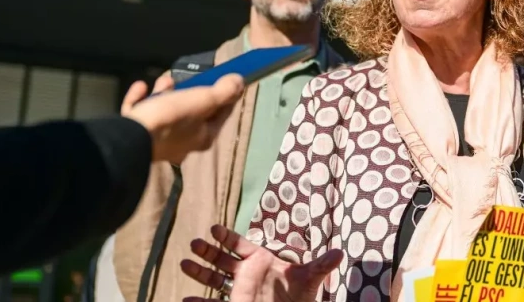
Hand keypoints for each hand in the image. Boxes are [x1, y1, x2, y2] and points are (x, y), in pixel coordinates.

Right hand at [122, 74, 243, 163]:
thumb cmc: (171, 119)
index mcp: (203, 137)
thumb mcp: (202, 101)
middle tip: (187, 79)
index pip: (222, 113)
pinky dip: (141, 99)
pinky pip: (142, 113)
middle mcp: (183, 143)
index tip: (226, 77)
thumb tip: (240, 82)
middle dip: (189, 91)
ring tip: (163, 82)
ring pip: (165, 111)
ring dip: (164, 92)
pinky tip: (140, 88)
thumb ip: (223, 92)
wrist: (129, 139)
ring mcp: (159, 141)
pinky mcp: (136, 136)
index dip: (226, 94)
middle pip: (191, 112)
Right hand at [180, 225, 342, 301]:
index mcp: (261, 261)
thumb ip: (321, 266)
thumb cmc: (301, 296)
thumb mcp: (310, 279)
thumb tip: (341, 253)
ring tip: (183, 263)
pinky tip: (186, 299)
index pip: (240, 245)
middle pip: (222, 259)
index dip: (227, 236)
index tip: (214, 228)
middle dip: (208, 251)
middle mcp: (247, 274)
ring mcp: (239, 291)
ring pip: (214, 278)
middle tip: (194, 243)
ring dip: (199, 272)